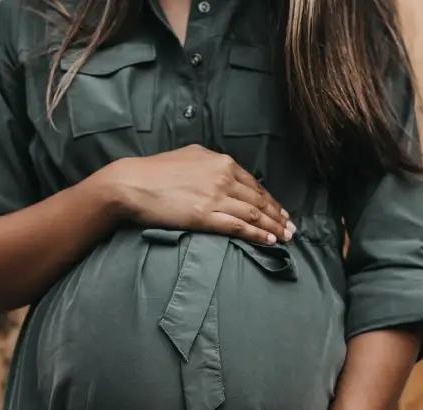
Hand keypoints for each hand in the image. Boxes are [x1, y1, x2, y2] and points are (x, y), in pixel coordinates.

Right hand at [96, 144, 295, 244]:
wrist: (131, 184)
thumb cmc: (154, 172)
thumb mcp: (188, 156)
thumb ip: (209, 163)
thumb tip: (223, 169)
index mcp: (220, 161)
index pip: (254, 183)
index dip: (270, 200)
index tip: (280, 211)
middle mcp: (222, 176)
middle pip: (258, 199)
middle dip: (277, 215)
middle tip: (292, 228)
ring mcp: (215, 196)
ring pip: (253, 213)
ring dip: (273, 226)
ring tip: (286, 237)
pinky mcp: (205, 215)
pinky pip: (238, 226)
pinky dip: (257, 234)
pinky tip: (269, 241)